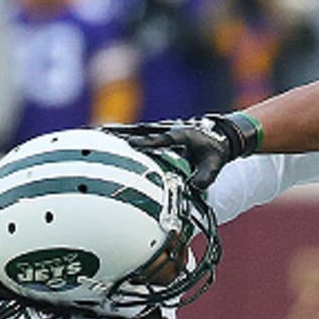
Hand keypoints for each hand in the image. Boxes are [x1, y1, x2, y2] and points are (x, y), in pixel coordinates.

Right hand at [103, 112, 261, 189]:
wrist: (221, 135)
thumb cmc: (217, 152)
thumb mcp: (215, 165)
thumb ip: (205, 177)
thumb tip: (194, 188)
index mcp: (182, 136)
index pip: (161, 140)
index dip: (146, 142)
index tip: (130, 144)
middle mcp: (170, 130)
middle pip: (142, 130)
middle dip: (123, 133)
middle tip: (101, 133)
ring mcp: (163, 130)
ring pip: (138, 130)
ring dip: (119, 132)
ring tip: (97, 132)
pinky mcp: (160, 133)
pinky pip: (140, 133)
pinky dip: (124, 134)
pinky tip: (108, 136)